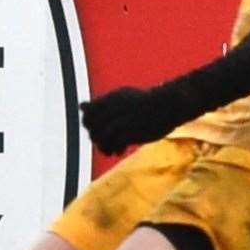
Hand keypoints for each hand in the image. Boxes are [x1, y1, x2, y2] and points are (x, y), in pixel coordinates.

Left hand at [80, 80, 202, 153]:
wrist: (168, 105)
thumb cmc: (143, 102)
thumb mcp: (121, 97)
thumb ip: (100, 103)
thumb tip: (81, 106)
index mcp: (110, 99)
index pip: (87, 114)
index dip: (89, 124)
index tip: (97, 129)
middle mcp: (114, 108)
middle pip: (93, 127)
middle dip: (96, 137)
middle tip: (103, 142)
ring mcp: (123, 119)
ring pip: (101, 137)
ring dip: (103, 147)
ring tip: (110, 150)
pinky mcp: (133, 131)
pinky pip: (115, 144)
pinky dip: (115, 149)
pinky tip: (120, 151)